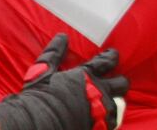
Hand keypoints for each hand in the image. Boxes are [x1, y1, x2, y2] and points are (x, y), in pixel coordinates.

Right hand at [0, 34, 128, 129]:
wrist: (34, 124)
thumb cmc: (37, 97)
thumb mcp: (43, 72)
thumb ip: (54, 54)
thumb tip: (62, 36)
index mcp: (86, 76)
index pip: (107, 61)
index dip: (111, 57)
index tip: (113, 54)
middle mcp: (98, 91)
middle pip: (121, 83)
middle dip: (120, 82)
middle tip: (116, 82)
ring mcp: (100, 110)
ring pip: (120, 104)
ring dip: (116, 102)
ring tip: (111, 102)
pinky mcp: (99, 126)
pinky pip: (113, 122)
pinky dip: (110, 120)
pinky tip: (104, 119)